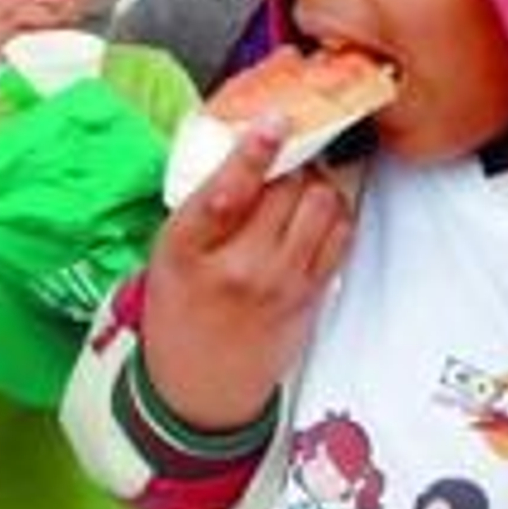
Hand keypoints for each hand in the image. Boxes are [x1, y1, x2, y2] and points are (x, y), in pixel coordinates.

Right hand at [142, 116, 353, 428]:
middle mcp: (239, 267)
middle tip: (283, 154)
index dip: (254, 152)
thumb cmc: (178, 313)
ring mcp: (282, 283)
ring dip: (316, 183)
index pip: (226, 192)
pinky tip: (316, 210)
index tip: (273, 122)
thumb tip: (243, 150)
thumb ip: (201, 207)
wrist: (200, 386)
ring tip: (298, 183)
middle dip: (290, 162)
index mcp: (188, 250)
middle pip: (286, 190)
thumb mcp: (166, 256)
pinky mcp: (312, 295)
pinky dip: (335, 211)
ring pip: (322, 206)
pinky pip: (341, 235)